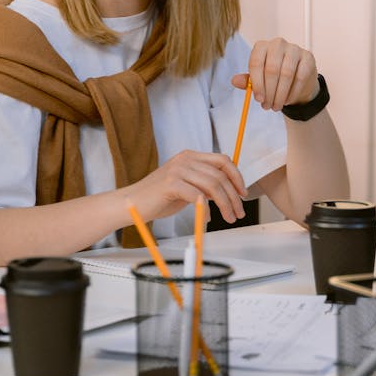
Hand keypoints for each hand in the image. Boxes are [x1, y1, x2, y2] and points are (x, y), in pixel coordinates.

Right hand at [125, 149, 247, 223]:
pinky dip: (206, 209)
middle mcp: (185, 159)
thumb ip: (204, 184)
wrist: (132, 203)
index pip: (223, 160)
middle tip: (239, 212)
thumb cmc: (159, 197)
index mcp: (190, 156)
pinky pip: (198, 196)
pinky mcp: (171, 184)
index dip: (237, 177)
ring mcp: (177, 170)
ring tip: (229, 217)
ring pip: (213, 185)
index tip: (243, 193)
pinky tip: (207, 218)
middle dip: (234, 196)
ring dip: (225, 204)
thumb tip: (227, 191)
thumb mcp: (186, 186)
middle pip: (220, 175)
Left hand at [231, 38, 318, 109]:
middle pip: (272, 69)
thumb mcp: (259, 79)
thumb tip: (234, 81)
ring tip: (276, 106)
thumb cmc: (274, 78)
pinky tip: (288, 100)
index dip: (257, 83)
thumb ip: (247, 80)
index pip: (256, 63)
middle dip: (269, 91)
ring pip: (286, 74)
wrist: (297, 80)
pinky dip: (293, 92)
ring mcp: (294, 49)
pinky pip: (300, 77)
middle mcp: (277, 44)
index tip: (258, 99)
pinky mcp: (308, 57)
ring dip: (280, 94)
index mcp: (261, 47)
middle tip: (267, 106)